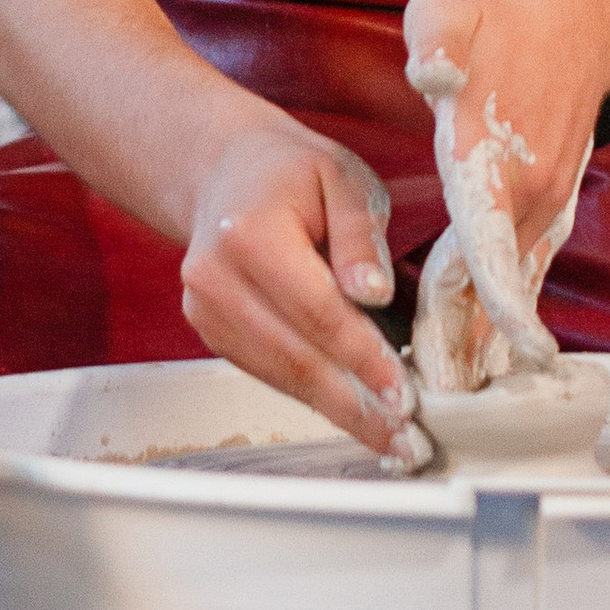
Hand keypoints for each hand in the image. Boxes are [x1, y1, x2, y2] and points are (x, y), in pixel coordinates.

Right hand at [177, 109, 425, 462]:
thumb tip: (374, 295)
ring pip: (280, 374)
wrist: (226, 171)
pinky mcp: (209, 330)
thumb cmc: (293, 172)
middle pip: (295, 356)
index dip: (363, 357)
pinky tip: (353, 410)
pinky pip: (268, 371)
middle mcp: (214, 277)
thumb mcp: (342, 177)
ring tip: (389, 437)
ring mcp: (204, 309)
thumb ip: (360, 235)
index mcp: (248, 232)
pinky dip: (312, 393)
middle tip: (405, 439)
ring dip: (337, 410)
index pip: (316, 310)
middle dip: (355, 403)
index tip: (404, 393)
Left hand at [403, 0, 609, 385]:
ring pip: (508, 283)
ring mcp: (545, 198)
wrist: (586, 5)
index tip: (472, 359)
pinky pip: (524, 266)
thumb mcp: (453, 3)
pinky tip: (492, 348)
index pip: (481, 242)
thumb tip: (430, 72)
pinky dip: (506, 310)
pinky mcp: (550, 197)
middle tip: (430, 403)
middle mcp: (528, 189)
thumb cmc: (507, 8)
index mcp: (493, 152)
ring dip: (483, 338)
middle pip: (488, 284)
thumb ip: (437, 40)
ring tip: (455, 396)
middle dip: (463, 345)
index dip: (477, 305)